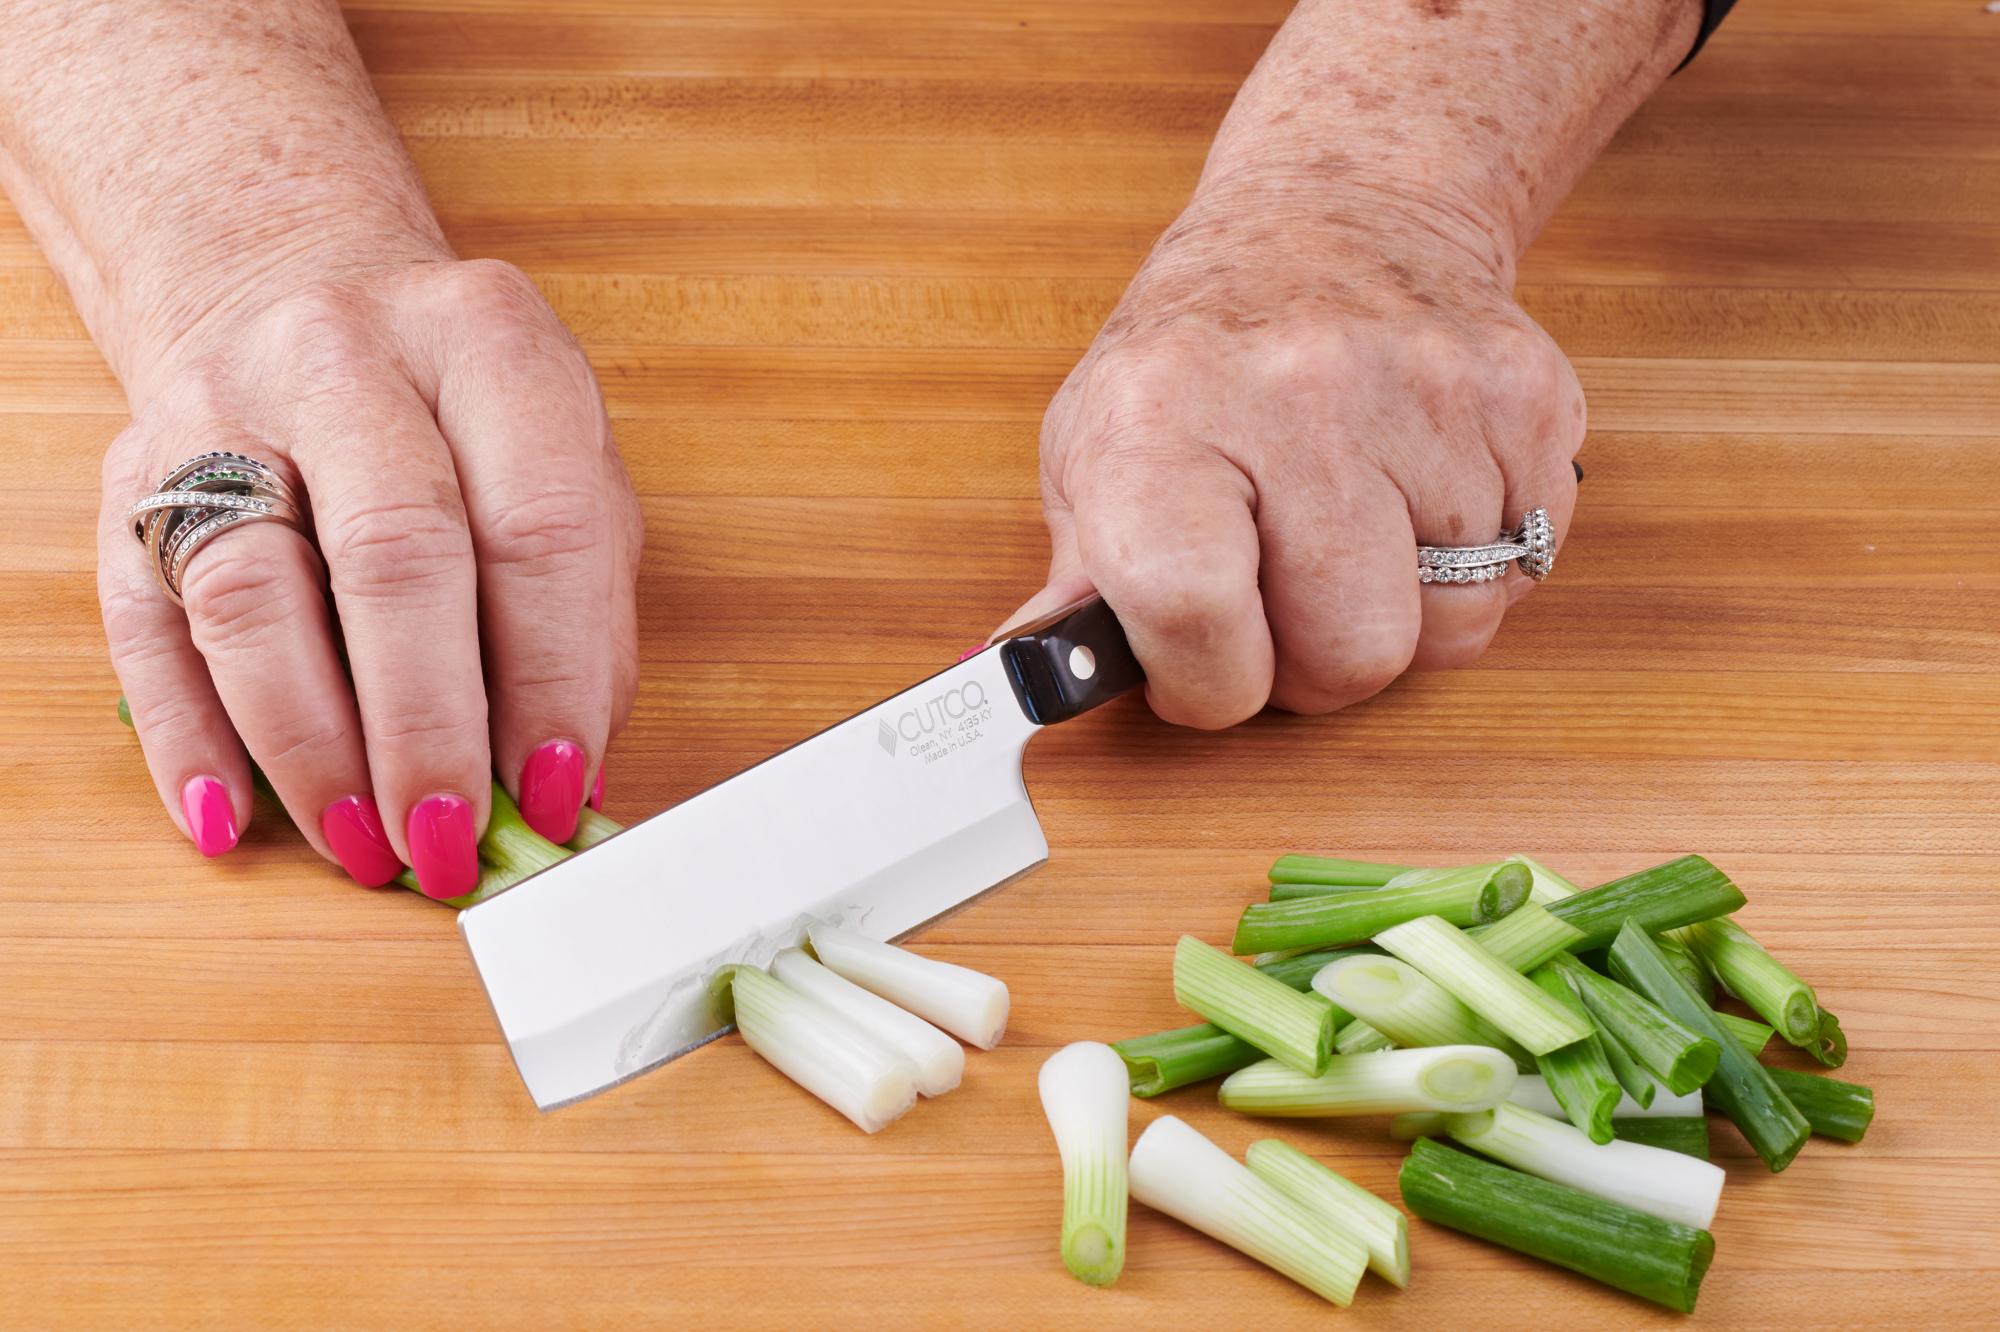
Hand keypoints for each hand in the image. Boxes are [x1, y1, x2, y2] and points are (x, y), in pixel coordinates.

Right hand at [99, 258, 642, 893]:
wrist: (295, 296)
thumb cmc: (461, 424)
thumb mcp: (567, 474)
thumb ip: (584, 617)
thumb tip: (565, 781)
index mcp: (490, 344)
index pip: (538, 525)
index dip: (551, 677)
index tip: (555, 791)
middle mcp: (347, 356)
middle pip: (393, 554)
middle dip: (427, 727)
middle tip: (448, 840)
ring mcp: (222, 407)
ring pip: (254, 595)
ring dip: (312, 749)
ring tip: (361, 843)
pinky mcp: (130, 476)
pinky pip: (148, 627)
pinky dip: (191, 741)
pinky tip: (234, 818)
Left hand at [1010, 184, 1581, 727]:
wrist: (1337, 213)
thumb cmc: (1200, 354)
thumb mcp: (1096, 445)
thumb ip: (1079, 579)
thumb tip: (1048, 677)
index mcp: (1164, 414)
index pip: (1192, 609)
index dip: (1203, 683)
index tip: (1200, 671)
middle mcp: (1301, 392)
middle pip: (1350, 653)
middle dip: (1315, 666)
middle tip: (1286, 603)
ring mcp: (1429, 392)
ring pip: (1451, 630)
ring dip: (1402, 618)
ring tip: (1354, 540)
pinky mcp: (1527, 400)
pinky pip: (1522, 574)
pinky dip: (1472, 570)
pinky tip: (1418, 503)